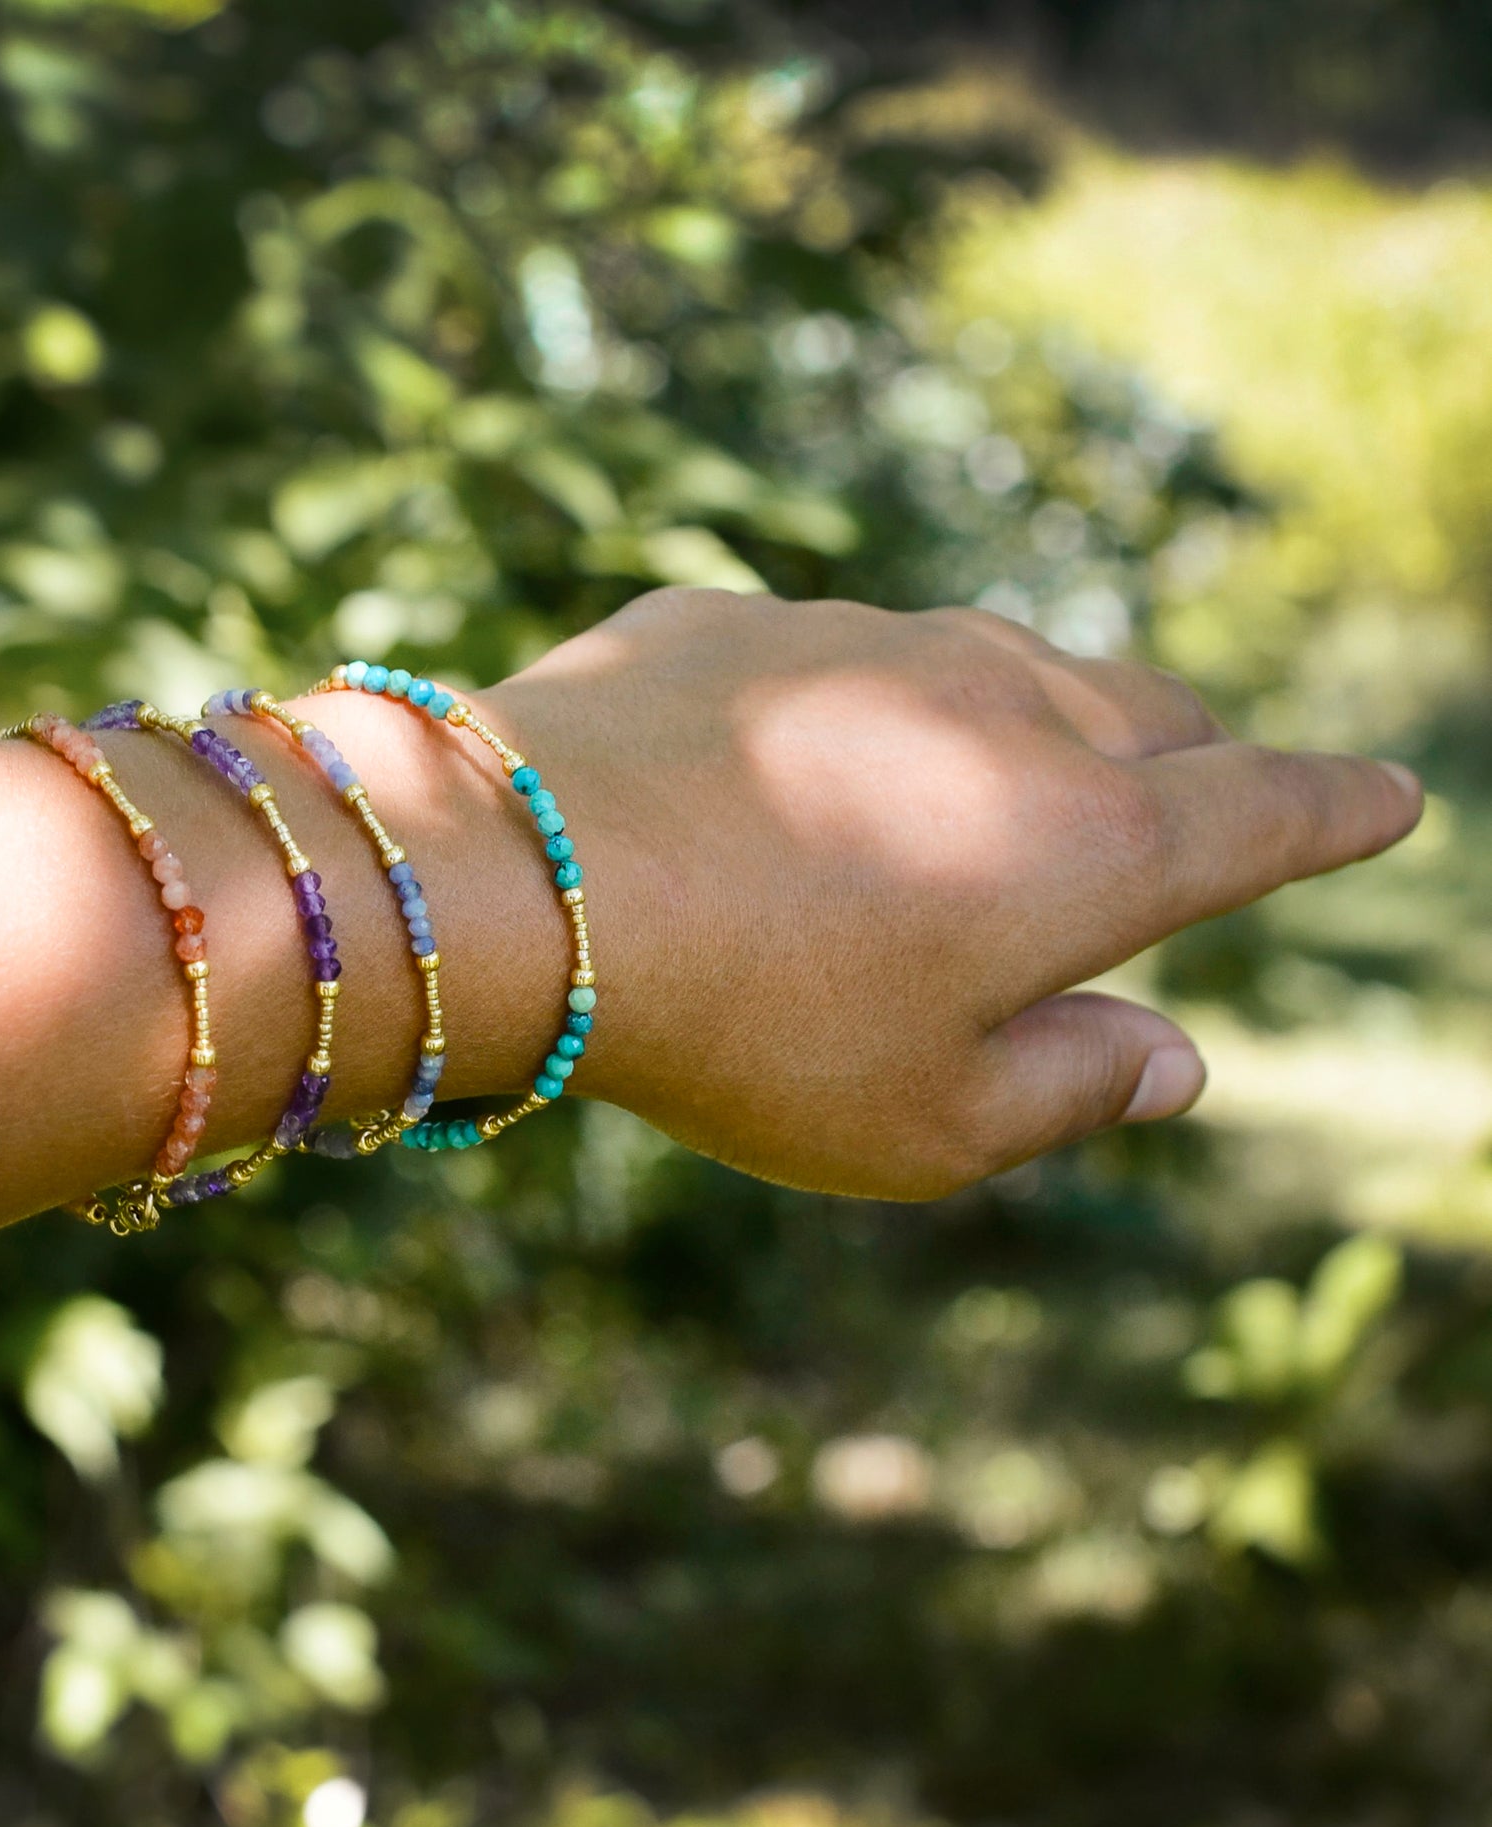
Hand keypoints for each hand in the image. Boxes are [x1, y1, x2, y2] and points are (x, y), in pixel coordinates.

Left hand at [478, 590, 1421, 1197]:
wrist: (522, 876)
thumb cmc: (745, 1027)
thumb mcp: (927, 1124)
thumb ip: (1075, 1086)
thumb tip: (1178, 1059)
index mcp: (1091, 844)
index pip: (1268, 812)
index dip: (1337, 812)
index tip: (1386, 801)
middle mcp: (1006, 709)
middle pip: (1154, 713)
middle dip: (1195, 756)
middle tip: (1204, 786)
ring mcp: (868, 639)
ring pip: (1004, 662)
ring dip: (1032, 716)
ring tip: (1016, 767)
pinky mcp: (741, 620)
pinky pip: (839, 655)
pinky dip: (860, 705)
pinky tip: (804, 761)